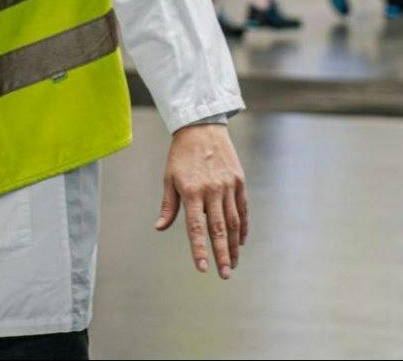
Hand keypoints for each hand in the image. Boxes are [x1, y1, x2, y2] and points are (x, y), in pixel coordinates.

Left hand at [155, 124, 248, 277]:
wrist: (202, 127)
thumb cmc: (181, 154)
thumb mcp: (169, 177)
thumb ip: (168, 205)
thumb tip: (159, 228)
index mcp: (191, 191)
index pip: (196, 227)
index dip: (199, 250)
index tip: (203, 268)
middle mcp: (212, 190)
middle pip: (219, 229)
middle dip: (222, 254)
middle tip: (224, 274)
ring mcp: (228, 186)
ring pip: (234, 222)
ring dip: (234, 246)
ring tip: (233, 264)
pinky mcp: (239, 181)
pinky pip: (243, 209)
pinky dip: (243, 227)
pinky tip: (241, 242)